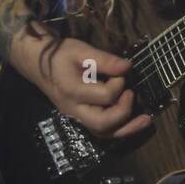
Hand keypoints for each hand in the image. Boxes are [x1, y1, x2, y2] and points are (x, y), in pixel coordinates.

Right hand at [11, 31, 151, 139]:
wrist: (38, 64)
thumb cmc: (60, 55)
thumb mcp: (81, 50)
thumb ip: (105, 60)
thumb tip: (128, 67)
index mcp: (73, 91)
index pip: (104, 96)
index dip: (119, 84)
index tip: (122, 71)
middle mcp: (74, 109)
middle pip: (102, 123)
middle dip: (124, 112)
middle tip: (133, 94)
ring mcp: (76, 116)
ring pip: (103, 132)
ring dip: (126, 128)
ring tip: (146, 119)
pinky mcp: (81, 118)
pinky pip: (101, 130)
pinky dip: (119, 129)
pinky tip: (134, 122)